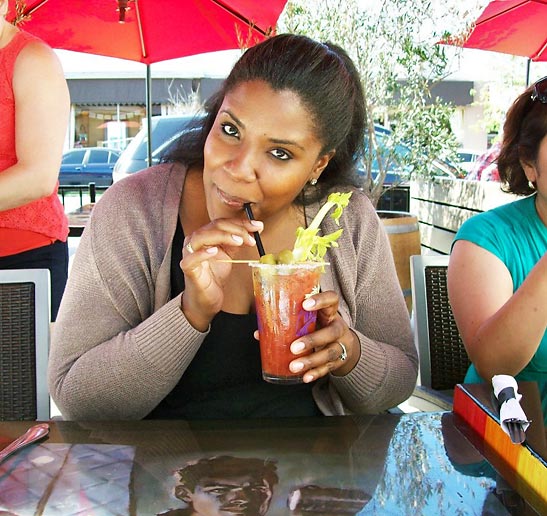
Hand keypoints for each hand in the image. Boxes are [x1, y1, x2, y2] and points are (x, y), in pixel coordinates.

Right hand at [180, 216, 261, 330]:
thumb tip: (255, 229)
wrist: (206, 299)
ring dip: (222, 236)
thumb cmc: (214, 276)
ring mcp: (189, 253)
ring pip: (201, 237)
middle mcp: (195, 241)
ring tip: (239, 241)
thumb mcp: (229, 255)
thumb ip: (238, 241)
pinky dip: (202, 253)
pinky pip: (192, 258)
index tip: (258, 226)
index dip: (241, 222)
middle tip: (251, 237)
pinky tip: (214, 251)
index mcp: (205, 235)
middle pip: (214, 226)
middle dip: (236, 229)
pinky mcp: (187, 268)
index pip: (223, 222)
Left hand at [255, 290, 359, 382]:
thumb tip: (260, 333)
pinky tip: (305, 377)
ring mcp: (341, 344)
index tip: (304, 304)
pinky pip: (329, 368)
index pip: (332, 299)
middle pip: (331, 332)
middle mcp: (338, 327)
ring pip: (330, 353)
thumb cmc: (318, 326)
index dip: (321, 300)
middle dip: (312, 340)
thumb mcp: (310, 319)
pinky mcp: (340, 360)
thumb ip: (289, 322)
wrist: (342, 343)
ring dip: (311, 360)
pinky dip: (316, 373)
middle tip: (293, 348)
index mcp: (330, 312)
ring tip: (294, 366)